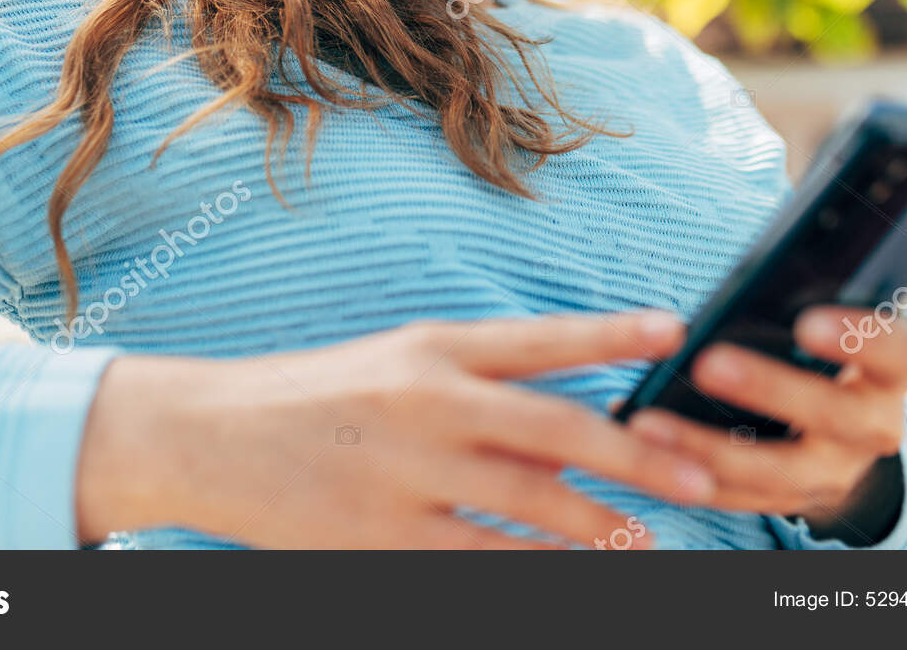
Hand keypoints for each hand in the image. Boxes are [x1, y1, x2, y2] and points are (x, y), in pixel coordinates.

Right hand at [76, 310, 724, 548]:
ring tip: (643, 542)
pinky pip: (481, 559)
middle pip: (557, 428)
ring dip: (599, 526)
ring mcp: (407, 473)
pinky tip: (569, 575)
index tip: (673, 330)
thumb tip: (573, 424)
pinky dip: (532, 569)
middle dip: (637, 455)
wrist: (208, 435)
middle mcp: (427, 401)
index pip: (540, 338)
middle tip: (697, 475)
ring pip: (531, 504)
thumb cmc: (312, 395)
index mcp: (430, 347)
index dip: (612, 333)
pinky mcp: (383, 537)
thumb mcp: (393, 361)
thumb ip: (477, 383)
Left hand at [620, 305, 906, 542]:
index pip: (895, 353)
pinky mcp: (791, 501)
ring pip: (777, 471)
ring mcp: (834, 472)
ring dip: (708, 448)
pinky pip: (740, 498)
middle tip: (708, 364)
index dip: (858, 339)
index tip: (806, 323)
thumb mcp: (829, 328)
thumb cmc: (821, 353)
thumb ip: (801, 303)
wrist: (840, 435)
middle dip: (770, 390)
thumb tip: (740, 278)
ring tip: (648, 424)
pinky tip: (643, 449)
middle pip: (833, 415)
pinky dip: (689, 476)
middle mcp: (873, 427)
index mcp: (889, 373)